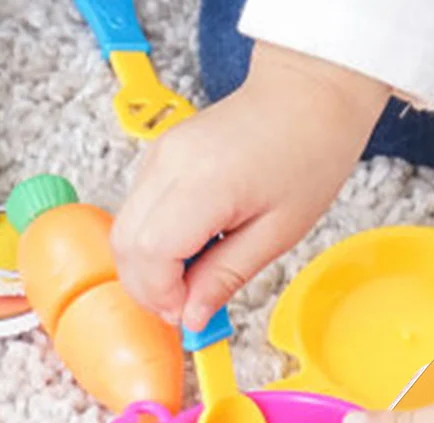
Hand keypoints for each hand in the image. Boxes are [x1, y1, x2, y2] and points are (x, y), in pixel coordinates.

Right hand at [112, 43, 388, 332]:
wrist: (308, 94)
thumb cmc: (307, 153)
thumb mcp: (277, 233)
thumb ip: (226, 277)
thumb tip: (193, 316)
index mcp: (204, 182)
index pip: (150, 253)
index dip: (162, 295)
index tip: (188, 314)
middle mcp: (169, 163)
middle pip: (126, 244)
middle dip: (148, 289)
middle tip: (186, 308)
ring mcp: (159, 155)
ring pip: (124, 230)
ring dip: (148, 268)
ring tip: (191, 280)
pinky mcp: (160, 155)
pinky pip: (137, 211)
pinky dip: (153, 244)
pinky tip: (189, 251)